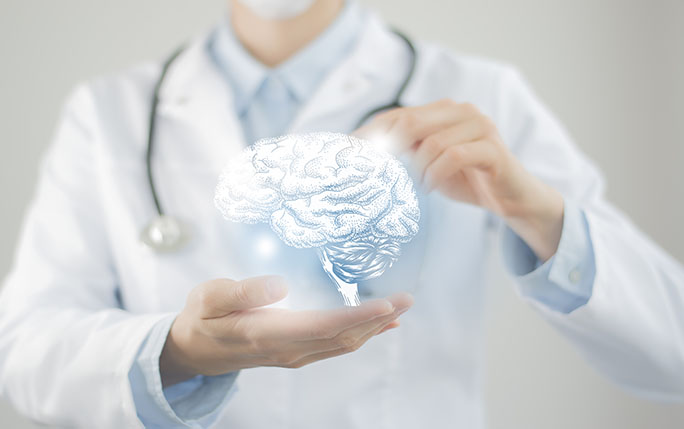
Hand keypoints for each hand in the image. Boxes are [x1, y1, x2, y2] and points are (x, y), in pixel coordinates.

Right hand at [160, 276, 412, 385]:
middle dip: (378, 319)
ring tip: (400, 307)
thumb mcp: (209, 297)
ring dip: (374, 327)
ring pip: (344, 344)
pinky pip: (336, 346)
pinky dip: (362, 334)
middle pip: (343, 337)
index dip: (359, 316)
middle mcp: (287, 349)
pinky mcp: (297, 352)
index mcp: (267, 333)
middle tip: (407, 298)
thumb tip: (281, 285)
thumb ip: (242, 291)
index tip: (388, 303)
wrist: (195, 350)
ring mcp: (294, 354)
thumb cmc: (202, 317)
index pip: (323, 327)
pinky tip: (380, 324)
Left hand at [355, 99, 563, 260]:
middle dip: (387, 151)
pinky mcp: (492, 148)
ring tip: (420, 186)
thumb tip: (361, 151)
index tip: (346, 157)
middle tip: (377, 176)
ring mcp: (479, 126)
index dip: (369, 136)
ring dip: (418, 171)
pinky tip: (432, 186)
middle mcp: (460, 111)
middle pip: (409, 123)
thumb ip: (404, 151)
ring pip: (430, 142)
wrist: (509, 196)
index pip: (396, 117)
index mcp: (442, 110)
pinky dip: (435, 175)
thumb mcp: (428, 162)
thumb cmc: (465, 178)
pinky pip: (453, 156)